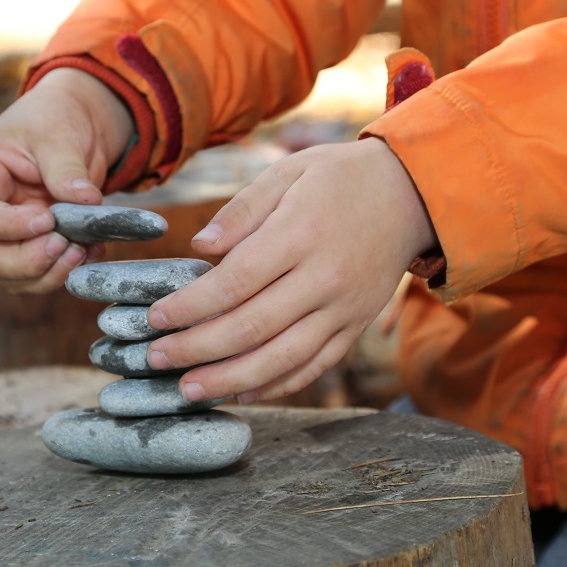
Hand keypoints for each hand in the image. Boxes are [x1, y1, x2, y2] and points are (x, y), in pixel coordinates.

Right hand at [0, 68, 133, 292]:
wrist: (73, 127)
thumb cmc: (53, 120)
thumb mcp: (58, 132)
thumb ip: (66, 167)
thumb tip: (86, 201)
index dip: (9, 226)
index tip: (49, 219)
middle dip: (27, 261)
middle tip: (67, 246)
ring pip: (8, 277)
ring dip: (48, 273)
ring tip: (83, 250)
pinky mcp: (23, 248)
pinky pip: (34, 277)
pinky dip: (62, 273)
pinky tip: (88, 253)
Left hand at [144, 137, 436, 402]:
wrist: (412, 194)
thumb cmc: (340, 178)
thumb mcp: (289, 173)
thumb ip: (242, 209)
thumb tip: (199, 247)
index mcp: (300, 234)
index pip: (235, 281)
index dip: (190, 306)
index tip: (154, 318)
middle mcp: (324, 278)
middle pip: (252, 327)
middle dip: (197, 348)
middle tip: (155, 358)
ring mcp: (344, 308)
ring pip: (282, 357)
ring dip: (231, 380)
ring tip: (189, 390)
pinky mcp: (355, 326)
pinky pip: (314, 365)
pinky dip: (277, 385)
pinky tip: (242, 393)